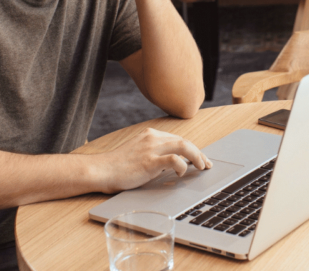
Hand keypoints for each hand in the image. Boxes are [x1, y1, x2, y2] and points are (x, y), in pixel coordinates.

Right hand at [95, 128, 212, 193]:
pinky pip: (173, 159)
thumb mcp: (139, 155)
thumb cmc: (118, 167)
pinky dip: (182, 165)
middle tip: (206, 164)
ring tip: (201, 167)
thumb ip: (155, 155)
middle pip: (184, 141)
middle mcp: (152, 138)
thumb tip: (174, 163)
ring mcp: (151, 148)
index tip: (200, 158)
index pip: (178, 139)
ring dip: (196, 156)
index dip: (192, 149)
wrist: (102, 170)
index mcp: (150, 135)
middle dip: (198, 153)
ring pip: (183, 146)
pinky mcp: (149, 161)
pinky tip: (181, 172)